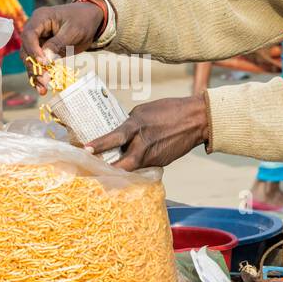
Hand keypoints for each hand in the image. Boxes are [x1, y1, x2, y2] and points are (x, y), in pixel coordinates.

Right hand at [21, 2, 104, 89]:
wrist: (90, 20)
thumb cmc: (82, 20)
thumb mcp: (73, 31)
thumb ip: (58, 44)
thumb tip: (45, 59)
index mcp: (40, 18)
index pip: (29, 35)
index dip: (33, 50)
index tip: (43, 63)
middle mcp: (35, 30)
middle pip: (26, 49)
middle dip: (33, 66)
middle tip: (43, 81)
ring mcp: (37, 41)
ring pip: (30, 59)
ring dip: (35, 74)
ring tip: (42, 89)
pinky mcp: (43, 51)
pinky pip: (38, 64)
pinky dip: (40, 75)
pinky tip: (42, 88)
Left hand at [85, 94, 210, 171]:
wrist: (196, 119)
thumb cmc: (168, 111)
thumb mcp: (144, 112)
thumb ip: (129, 125)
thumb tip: (117, 135)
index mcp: (137, 126)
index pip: (114, 137)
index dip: (99, 145)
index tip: (85, 150)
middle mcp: (144, 144)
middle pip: (122, 165)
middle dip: (107, 169)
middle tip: (92, 170)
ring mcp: (153, 156)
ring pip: (130, 169)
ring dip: (119, 170)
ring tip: (106, 169)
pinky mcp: (160, 163)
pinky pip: (141, 167)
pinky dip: (133, 167)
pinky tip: (127, 166)